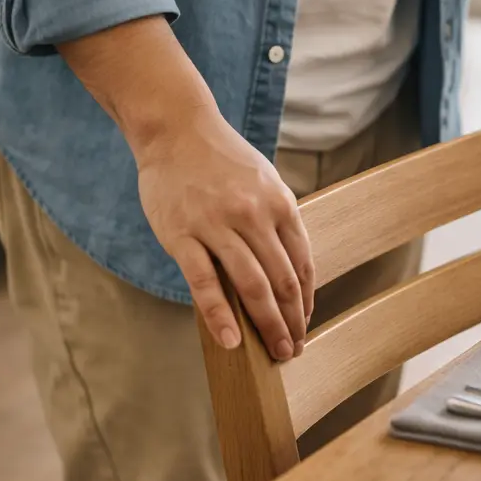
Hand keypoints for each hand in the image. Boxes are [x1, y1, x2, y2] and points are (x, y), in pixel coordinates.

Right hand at [135, 104, 314, 361]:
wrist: (175, 129)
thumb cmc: (220, 159)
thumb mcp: (263, 181)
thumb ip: (277, 221)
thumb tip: (290, 271)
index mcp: (279, 202)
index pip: (302, 264)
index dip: (306, 300)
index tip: (304, 323)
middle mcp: (254, 214)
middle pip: (283, 280)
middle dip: (292, 321)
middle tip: (293, 349)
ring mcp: (217, 224)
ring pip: (252, 285)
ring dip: (267, 325)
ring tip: (274, 352)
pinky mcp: (182, 234)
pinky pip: (205, 283)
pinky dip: (219, 316)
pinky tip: (230, 342)